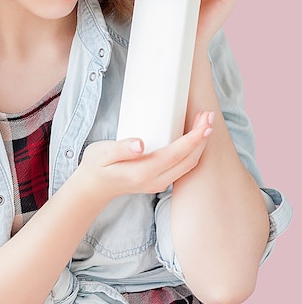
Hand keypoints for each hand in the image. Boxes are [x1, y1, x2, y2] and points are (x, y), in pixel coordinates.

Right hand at [76, 111, 213, 200]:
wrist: (93, 187)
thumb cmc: (97, 166)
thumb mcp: (102, 153)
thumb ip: (121, 148)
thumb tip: (140, 144)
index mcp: (144, 172)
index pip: (177, 154)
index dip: (194, 138)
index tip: (205, 121)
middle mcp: (156, 180)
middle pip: (189, 160)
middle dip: (202, 138)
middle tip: (209, 115)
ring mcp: (159, 182)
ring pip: (189, 165)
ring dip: (200, 144)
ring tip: (204, 122)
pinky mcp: (159, 180)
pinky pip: (183, 166)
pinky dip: (192, 150)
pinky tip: (193, 137)